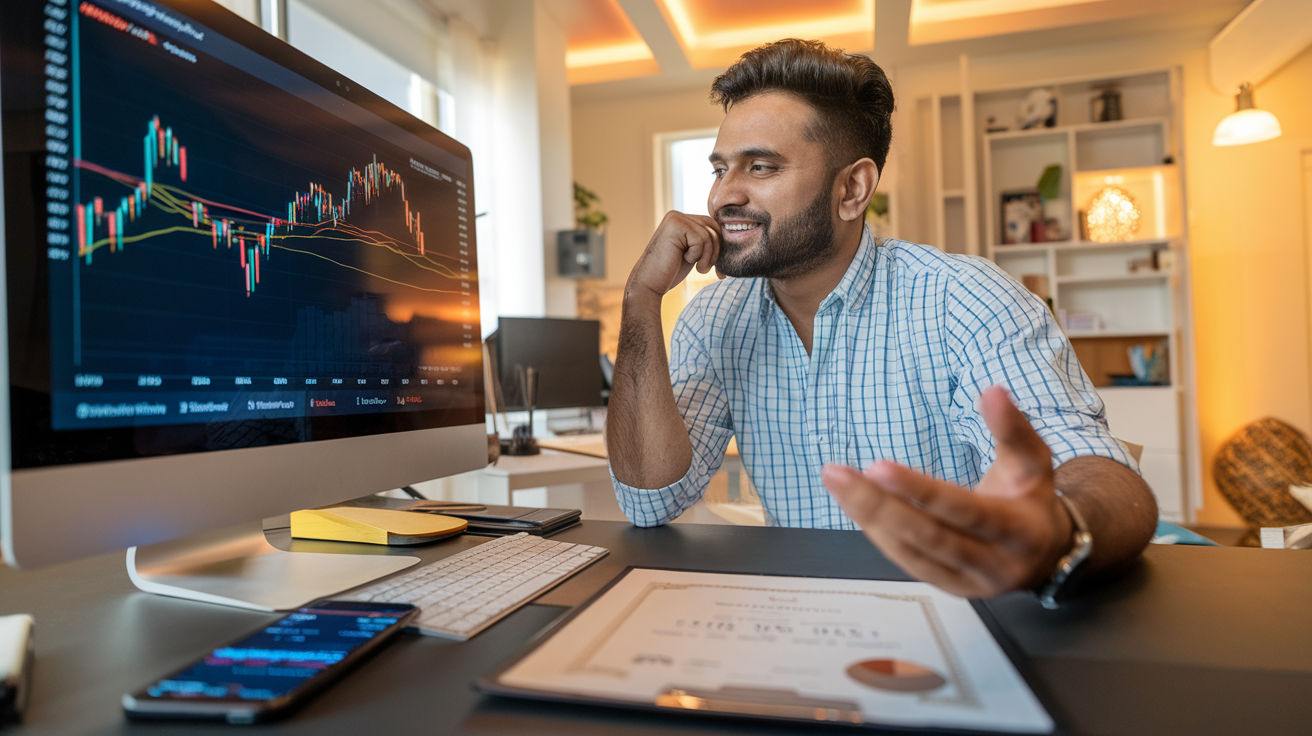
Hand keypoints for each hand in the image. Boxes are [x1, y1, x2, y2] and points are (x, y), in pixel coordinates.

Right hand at [626, 211, 721, 300]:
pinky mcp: (675, 225)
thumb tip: (732, 236)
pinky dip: (698, 255)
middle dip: (716, 251)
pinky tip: (684, 260)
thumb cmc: (670, 272)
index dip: (718, 247)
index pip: (712, 227)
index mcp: (681, 219)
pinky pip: (702, 240)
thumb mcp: (692, 253)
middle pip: (714, 228)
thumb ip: (704, 241)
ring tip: (698, 268)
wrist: (649, 284)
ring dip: (708, 256)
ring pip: (709, 235)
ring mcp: (675, 218)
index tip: (718, 269)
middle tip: (706, 268)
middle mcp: (677, 215)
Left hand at [822, 386, 1073, 598]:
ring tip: (836, 482)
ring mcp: (968, 582)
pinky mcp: (949, 588)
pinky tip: (854, 504)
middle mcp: (993, 564)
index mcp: (1018, 531)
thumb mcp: (1034, 461)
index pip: (963, 511)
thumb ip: (1012, 428)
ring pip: (910, 553)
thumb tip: (991, 391)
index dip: (920, 491)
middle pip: (927, 536)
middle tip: (837, 474)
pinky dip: (877, 532)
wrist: (1046, 555)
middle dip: (877, 505)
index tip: (878, 467)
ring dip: (867, 517)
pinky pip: (906, 561)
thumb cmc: (1032, 498)